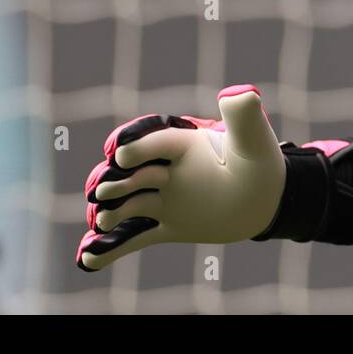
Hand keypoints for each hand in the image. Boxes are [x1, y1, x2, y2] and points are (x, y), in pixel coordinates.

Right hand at [76, 84, 286, 271]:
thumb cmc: (259, 161)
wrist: (266, 199)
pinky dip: (111, 248)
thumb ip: (244, 117)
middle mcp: (166, 169)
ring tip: (102, 222)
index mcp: (183, 142)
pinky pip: (136, 237)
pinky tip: (86, 260)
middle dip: (116, 181)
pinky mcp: (167, 225)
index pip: (156, 141)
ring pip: (129, 206)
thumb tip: (240, 93)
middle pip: (133, 173)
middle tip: (101, 193)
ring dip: (111, 214)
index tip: (120, 153)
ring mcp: (163, 198)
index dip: (138, 146)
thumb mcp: (254, 139)